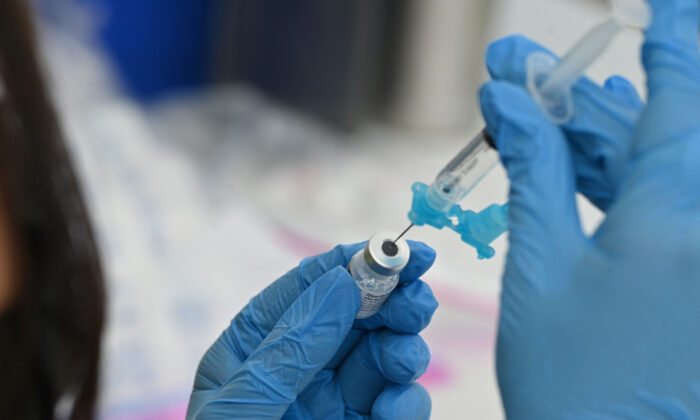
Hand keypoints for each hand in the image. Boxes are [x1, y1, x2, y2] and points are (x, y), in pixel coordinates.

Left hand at [186, 241, 437, 418]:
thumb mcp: (246, 407)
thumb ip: (294, 346)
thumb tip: (342, 285)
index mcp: (252, 350)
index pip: (306, 289)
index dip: (351, 262)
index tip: (396, 249)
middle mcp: (295, 369)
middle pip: (354, 316)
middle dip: (389, 301)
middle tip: (418, 296)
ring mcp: (332, 403)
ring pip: (381, 355)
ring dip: (402, 348)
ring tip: (402, 359)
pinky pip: (396, 404)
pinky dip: (407, 401)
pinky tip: (398, 408)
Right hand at [480, 0, 699, 417]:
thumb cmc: (573, 385)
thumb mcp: (539, 272)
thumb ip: (532, 177)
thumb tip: (512, 104)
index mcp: (673, 218)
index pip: (676, 99)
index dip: (668, 41)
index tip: (664, 0)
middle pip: (654, 130)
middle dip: (584, 95)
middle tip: (525, 68)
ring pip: (652, 167)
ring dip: (593, 133)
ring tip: (541, 103)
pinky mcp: (691, 278)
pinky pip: (657, 207)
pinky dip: (612, 178)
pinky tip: (577, 156)